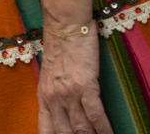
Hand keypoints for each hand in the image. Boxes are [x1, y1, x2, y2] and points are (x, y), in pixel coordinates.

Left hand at [37, 17, 112, 133]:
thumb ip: (54, 97)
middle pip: (66, 133)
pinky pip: (96, 115)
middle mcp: (54, 99)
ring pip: (83, 128)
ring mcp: (69, 94)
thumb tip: (65, 116)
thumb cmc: (60, 49)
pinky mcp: (85, 86)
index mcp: (44, 98)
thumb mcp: (49, 77)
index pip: (46, 130)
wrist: (64, 25)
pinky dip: (105, 129)